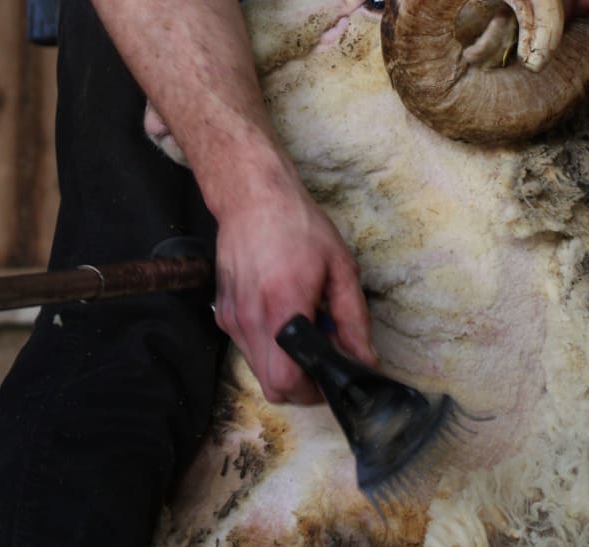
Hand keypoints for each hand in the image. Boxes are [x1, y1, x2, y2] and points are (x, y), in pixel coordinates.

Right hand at [213, 181, 375, 404]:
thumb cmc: (298, 227)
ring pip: (260, 372)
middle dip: (303, 386)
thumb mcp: (340, 267)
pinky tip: (284, 320)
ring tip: (305, 333)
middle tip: (324, 359)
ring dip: (286, 367)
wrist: (252, 199)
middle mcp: (251, 320)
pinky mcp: (224, 314)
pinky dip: (270, 350)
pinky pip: (249, 350)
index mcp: (283, 307)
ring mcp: (233, 319)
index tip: (334, 374)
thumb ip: (354, 319)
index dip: (315, 390)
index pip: (289, 381)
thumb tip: (365, 360)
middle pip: (274, 388)